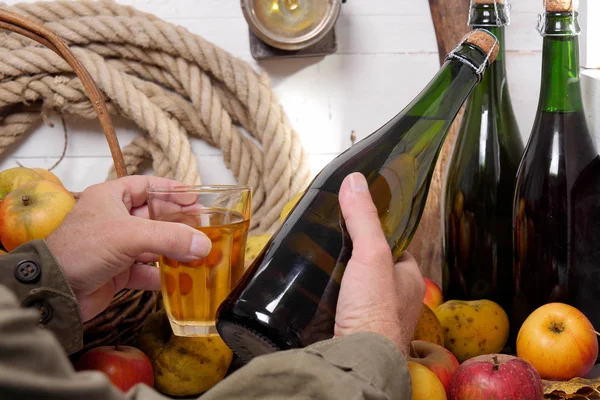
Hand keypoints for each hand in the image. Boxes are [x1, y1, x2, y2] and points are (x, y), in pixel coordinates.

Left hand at [46, 176, 211, 322]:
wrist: (55, 292)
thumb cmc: (83, 249)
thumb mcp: (129, 235)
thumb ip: (169, 237)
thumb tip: (204, 245)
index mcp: (110, 197)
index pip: (146, 185)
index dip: (172, 190)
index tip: (195, 197)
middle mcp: (114, 219)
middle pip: (155, 216)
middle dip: (179, 222)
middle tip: (205, 227)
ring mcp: (117, 247)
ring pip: (154, 244)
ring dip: (175, 250)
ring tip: (200, 253)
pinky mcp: (118, 272)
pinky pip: (147, 270)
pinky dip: (164, 275)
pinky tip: (182, 278)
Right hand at [334, 172, 424, 355]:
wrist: (356, 357)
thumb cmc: (374, 310)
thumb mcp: (370, 253)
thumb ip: (363, 218)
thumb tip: (355, 180)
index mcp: (410, 281)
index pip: (396, 248)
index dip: (379, 234)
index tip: (360, 223)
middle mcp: (397, 300)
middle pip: (374, 268)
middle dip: (355, 257)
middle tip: (332, 243)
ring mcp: (375, 317)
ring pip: (358, 289)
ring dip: (342, 279)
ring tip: (320, 264)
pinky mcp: (353, 330)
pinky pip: (343, 307)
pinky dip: (332, 299)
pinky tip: (316, 292)